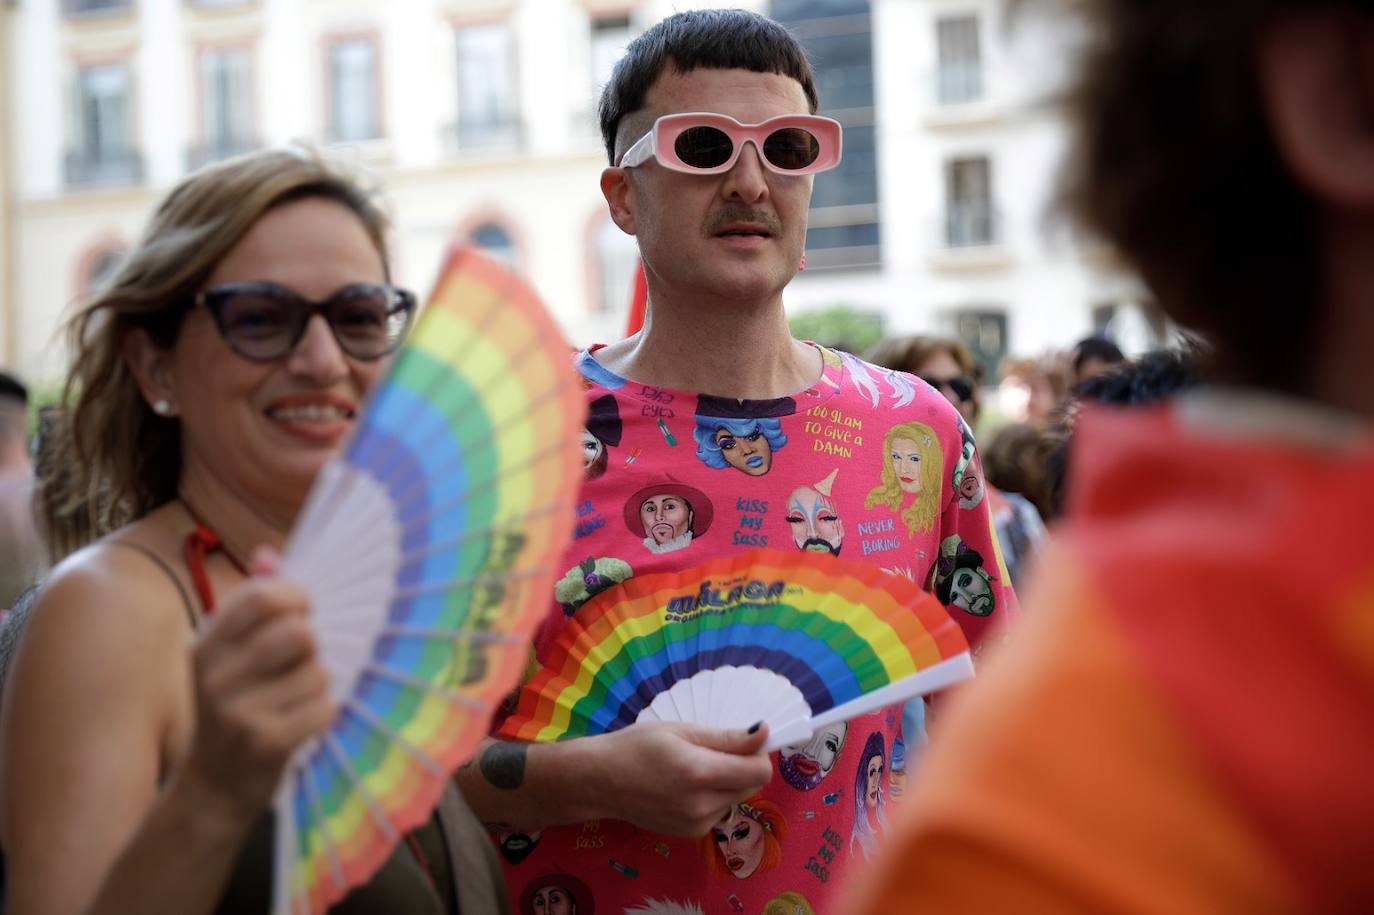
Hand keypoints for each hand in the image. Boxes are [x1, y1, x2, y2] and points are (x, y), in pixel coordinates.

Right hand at [178, 548, 334, 825]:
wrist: (211, 790)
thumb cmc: (230, 712)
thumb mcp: (228, 657)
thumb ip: (250, 606)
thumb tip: (270, 555)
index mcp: (206, 645)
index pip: (261, 596)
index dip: (296, 597)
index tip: (303, 611)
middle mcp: (215, 675)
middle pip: (299, 632)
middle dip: (311, 647)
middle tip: (300, 663)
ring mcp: (238, 711)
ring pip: (317, 671)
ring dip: (318, 685)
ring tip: (295, 700)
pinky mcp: (265, 742)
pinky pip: (324, 707)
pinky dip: (322, 713)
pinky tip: (301, 723)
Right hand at [594, 721, 771, 836]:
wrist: (600, 781)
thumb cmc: (636, 746)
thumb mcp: (681, 731)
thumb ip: (726, 738)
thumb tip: (763, 734)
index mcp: (700, 773)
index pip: (759, 771)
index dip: (757, 754)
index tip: (743, 742)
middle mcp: (702, 805)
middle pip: (752, 787)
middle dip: (743, 768)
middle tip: (713, 752)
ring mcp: (697, 824)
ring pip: (736, 800)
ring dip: (728, 784)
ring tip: (694, 769)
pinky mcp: (690, 834)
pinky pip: (718, 812)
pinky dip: (713, 798)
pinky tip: (685, 788)